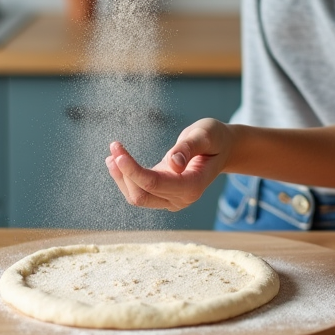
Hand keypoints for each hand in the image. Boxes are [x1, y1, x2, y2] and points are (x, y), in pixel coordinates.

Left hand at [105, 119, 232, 210]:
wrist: (222, 148)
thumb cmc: (215, 139)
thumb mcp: (205, 135)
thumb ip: (188, 148)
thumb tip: (174, 164)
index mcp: (193, 185)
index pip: (155, 184)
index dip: (134, 171)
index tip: (118, 154)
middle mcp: (182, 198)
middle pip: (142, 195)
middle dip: (124, 173)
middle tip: (114, 145)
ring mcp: (172, 199)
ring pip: (137, 197)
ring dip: (121, 177)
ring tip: (112, 153)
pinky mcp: (164, 194)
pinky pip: (140, 192)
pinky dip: (126, 178)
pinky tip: (117, 161)